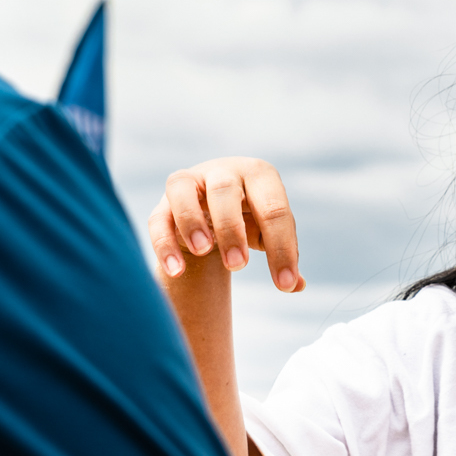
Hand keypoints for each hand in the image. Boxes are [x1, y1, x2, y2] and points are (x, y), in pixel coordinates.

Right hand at [150, 158, 306, 293]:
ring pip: (183, 191)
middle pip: (225, 190)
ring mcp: (190, 182)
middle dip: (231, 228)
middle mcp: (223, 171)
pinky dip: (164, 244)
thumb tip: (297, 284)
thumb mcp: (268, 233)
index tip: (284, 285)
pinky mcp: (164, 202)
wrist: (213, 207)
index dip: (282, 248)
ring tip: (203, 252)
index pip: (274, 208)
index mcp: (259, 175)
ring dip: (191, 222)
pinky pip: (157, 219)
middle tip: (238, 266)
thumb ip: (284, 256)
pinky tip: (176, 271)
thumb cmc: (249, 219)